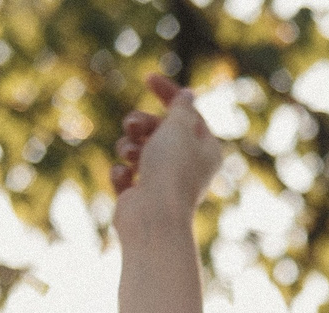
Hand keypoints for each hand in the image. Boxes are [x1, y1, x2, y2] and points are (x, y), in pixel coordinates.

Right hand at [112, 73, 223, 220]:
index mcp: (207, 151)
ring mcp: (164, 183)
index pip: (189, 114)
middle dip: (142, 123)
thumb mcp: (179, 129)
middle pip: (159, 130)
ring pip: (138, 149)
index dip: (169, 94)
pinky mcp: (141, 196)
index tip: (148, 78)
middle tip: (134, 127)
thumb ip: (182, 109)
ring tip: (130, 156)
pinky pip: (124, 173)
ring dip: (129, 146)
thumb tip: (189, 96)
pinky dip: (122, 172)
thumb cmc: (171, 170)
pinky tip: (125, 179)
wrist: (153, 218)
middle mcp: (189, 167)